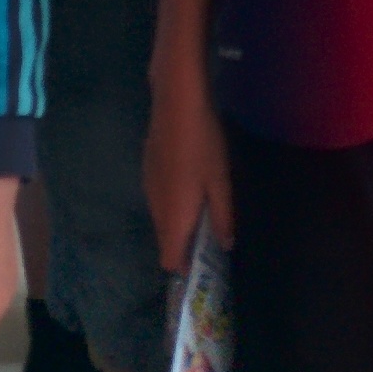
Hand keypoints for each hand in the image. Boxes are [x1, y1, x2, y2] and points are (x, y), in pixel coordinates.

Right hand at [145, 63, 232, 272]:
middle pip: (166, 240)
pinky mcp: (148, 170)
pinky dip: (173, 203)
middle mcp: (156, 208)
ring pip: (162, 219)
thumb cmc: (203, 145)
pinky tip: (191, 183)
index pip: (169, 259)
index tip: (203, 265)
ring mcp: (148, 188)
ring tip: (205, 209)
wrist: (176, 104)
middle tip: (211, 236)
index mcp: (174, 217)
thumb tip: (224, 245)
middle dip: (185, 244)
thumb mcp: (220, 182)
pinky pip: (159, 199)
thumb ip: (222, 217)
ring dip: (179, 222)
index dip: (185, 267)